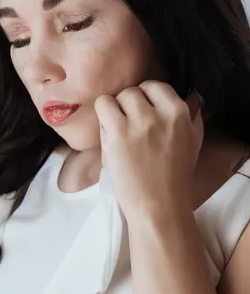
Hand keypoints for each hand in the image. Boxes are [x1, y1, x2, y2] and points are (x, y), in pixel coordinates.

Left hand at [94, 80, 203, 222]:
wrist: (158, 207)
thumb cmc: (173, 179)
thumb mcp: (191, 143)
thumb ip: (187, 119)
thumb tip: (185, 97)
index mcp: (181, 113)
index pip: (156, 86)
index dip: (144, 98)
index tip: (141, 113)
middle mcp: (161, 114)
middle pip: (133, 91)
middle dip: (127, 106)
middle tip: (127, 126)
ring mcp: (139, 123)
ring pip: (117, 96)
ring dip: (113, 111)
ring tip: (117, 130)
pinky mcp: (118, 133)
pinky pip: (102, 105)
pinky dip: (102, 116)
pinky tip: (108, 133)